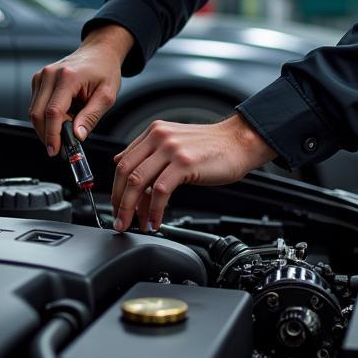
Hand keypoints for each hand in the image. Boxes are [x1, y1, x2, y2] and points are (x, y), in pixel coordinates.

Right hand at [29, 25, 132, 155]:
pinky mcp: (39, 80)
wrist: (99, 52)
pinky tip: (63, 115)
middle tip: (62, 147)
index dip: (52, 135)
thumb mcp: (107, 96)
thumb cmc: (104, 71)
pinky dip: (47, 117)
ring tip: (69, 123)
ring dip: (48, 126)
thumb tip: (77, 136)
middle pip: (38, 114)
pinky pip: (36, 105)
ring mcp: (42, 76)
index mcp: (68, 77)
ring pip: (34, 112)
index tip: (55, 151)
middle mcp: (50, 74)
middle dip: (47, 135)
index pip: (53, 112)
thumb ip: (91, 117)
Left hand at [111, 113, 275, 231]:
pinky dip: (155, 211)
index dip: (117, 188)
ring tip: (135, 224)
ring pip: (139, 182)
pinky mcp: (184, 163)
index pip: (124, 161)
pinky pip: (160, 191)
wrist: (240, 142)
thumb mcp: (175, 142)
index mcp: (154, 132)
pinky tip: (157, 221)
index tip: (118, 207)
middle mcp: (159, 137)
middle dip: (119, 202)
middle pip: (126, 172)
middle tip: (120, 220)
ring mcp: (171, 149)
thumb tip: (124, 168)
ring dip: (132, 209)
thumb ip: (150, 153)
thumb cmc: (211, 147)